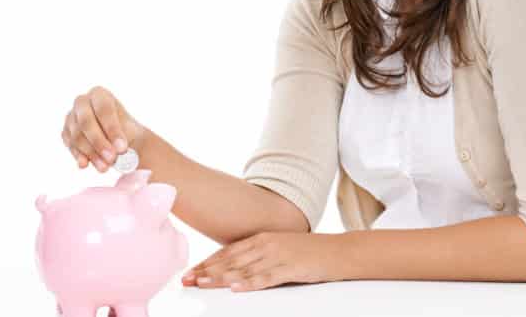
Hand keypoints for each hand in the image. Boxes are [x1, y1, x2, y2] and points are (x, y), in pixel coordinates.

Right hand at [61, 85, 144, 172]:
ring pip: (76, 135)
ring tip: (105, 167)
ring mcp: (71, 117)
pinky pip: (70, 145)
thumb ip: (126, 137)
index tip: (122, 148)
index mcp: (100, 94)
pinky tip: (86, 165)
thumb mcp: (131, 130)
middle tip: (111, 158)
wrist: (119, 141)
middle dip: (99, 142)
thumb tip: (119, 150)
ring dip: (91, 153)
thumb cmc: (126, 132)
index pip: (104, 109)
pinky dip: (79, 156)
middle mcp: (82, 102)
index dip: (112, 129)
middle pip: (86, 121)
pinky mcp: (65, 132)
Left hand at [181, 232, 344, 291]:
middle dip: (206, 271)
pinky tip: (236, 288)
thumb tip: (236, 267)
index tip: (191, 272)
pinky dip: (250, 283)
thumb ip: (258, 254)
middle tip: (187, 281)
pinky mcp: (290, 267)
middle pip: (230, 260)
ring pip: (243, 268)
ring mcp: (278, 255)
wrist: (338, 250)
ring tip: (202, 284)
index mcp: (262, 238)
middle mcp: (266, 244)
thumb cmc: (309, 252)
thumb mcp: (280, 247)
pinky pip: (266, 277)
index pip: (228, 251)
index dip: (207, 262)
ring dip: (220, 277)